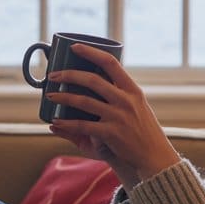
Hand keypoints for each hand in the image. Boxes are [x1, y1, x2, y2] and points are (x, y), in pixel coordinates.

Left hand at [45, 44, 180, 185]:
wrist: (154, 157)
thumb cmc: (144, 131)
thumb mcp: (137, 107)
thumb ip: (119, 95)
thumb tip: (94, 85)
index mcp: (132, 90)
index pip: (111, 63)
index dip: (91, 52)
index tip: (75, 46)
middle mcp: (126, 100)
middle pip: (92, 80)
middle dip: (69, 75)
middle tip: (53, 75)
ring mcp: (119, 116)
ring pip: (84, 101)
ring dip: (63, 97)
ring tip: (50, 95)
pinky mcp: (111, 133)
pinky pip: (83, 125)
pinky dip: (67, 122)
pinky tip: (56, 120)